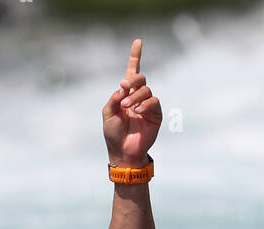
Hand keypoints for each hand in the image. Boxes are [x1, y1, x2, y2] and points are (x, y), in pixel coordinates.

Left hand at [102, 39, 161, 167]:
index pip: (132, 72)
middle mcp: (137, 97)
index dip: (135, 57)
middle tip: (123, 87)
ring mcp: (147, 105)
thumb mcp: (107, 114)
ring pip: (146, 90)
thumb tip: (123, 89)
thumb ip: (113, 99)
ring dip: (135, 96)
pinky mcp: (155, 114)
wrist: (123, 151)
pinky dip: (145, 105)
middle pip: (140, 78)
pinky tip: (138, 112)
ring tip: (128, 107)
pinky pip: (153, 102)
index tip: (138, 41)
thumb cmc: (113, 134)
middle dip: (133, 79)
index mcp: (125, 94)